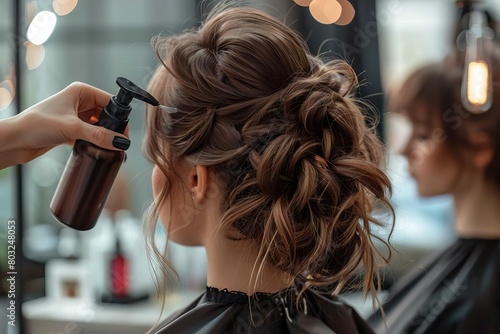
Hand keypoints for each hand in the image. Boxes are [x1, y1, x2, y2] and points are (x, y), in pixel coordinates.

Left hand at [0, 82, 129, 168]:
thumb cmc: (36, 125)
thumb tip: (120, 142)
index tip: (124, 134)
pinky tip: (97, 151)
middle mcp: (79, 101)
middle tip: (118, 144)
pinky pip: (91, 136)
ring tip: (108, 149)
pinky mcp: (71, 130)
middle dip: (113, 129)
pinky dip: (95, 143)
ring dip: (103, 137)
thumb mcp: (72, 128)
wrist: (14, 141)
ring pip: (99, 127)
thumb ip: (99, 136)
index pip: (110, 101)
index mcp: (81, 91)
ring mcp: (76, 116)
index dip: (119, 117)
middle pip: (107, 115)